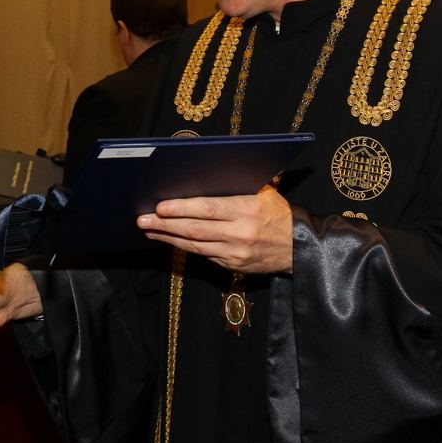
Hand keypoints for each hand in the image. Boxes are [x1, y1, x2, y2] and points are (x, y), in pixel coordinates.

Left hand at [136, 184, 293, 273]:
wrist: (299, 248)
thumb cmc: (277, 213)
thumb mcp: (263, 193)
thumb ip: (235, 186)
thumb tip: (199, 176)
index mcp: (249, 209)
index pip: (208, 208)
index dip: (181, 208)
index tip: (160, 206)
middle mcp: (241, 232)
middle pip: (195, 229)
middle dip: (165, 224)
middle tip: (142, 219)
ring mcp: (236, 253)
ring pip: (195, 246)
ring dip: (168, 237)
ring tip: (148, 230)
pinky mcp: (233, 266)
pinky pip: (203, 256)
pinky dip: (183, 247)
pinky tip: (169, 240)